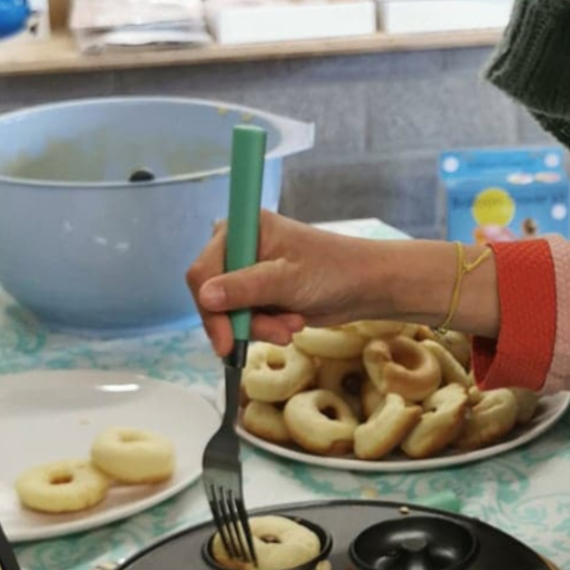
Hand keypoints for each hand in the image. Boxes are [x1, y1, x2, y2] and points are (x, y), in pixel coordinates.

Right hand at [186, 211, 384, 356]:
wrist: (365, 286)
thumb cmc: (333, 271)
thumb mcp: (288, 280)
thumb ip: (244, 288)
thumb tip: (204, 296)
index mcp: (243, 228)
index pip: (204, 271)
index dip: (210, 307)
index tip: (225, 340)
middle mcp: (239, 247)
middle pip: (212, 295)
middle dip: (242, 321)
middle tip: (277, 334)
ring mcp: (247, 271)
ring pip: (228, 312)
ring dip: (258, 327)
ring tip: (291, 326)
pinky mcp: (257, 293)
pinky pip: (244, 319)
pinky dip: (265, 328)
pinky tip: (291, 323)